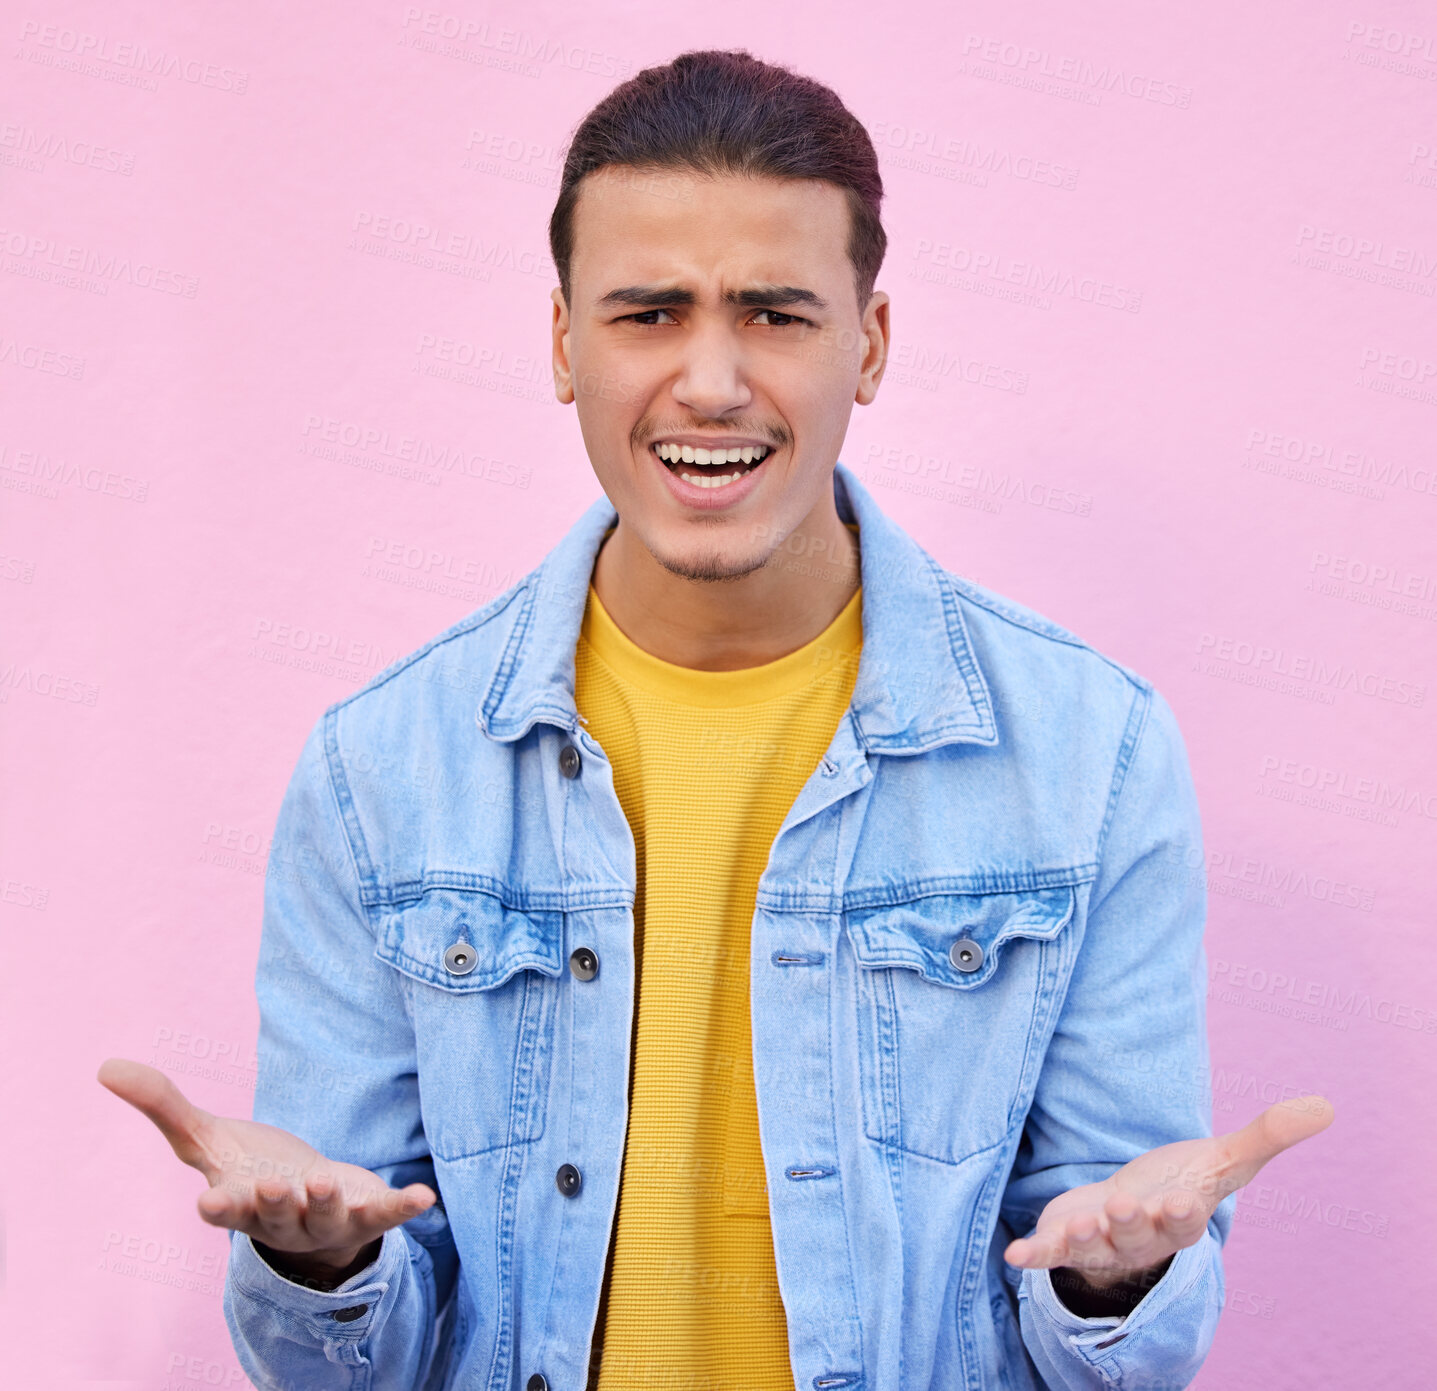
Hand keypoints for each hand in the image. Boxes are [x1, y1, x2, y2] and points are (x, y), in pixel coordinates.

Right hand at [97, 1058, 436, 1278]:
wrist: (307, 1206)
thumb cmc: (250, 1171)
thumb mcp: (205, 1138)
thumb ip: (161, 1104)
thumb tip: (105, 1065)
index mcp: (242, 1200)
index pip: (225, 1208)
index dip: (220, 1206)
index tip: (209, 1202)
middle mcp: (283, 1217)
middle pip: (278, 1213)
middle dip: (277, 1200)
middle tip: (275, 1184)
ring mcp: (327, 1220)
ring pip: (327, 1216)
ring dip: (328, 1201)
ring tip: (325, 1180)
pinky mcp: (367, 1213)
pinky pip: (388, 1215)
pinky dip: (404, 1207)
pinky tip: (425, 1197)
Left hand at [1004, 1093, 1334, 1290]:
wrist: (1135, 1212)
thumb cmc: (1182, 1185)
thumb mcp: (1223, 1159)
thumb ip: (1267, 1135)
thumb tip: (1325, 1104)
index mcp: (1178, 1217)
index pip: (1184, 1221)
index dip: (1181, 1213)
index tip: (1180, 1201)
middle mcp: (1141, 1237)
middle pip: (1136, 1235)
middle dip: (1130, 1223)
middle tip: (1123, 1207)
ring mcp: (1102, 1241)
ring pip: (1094, 1245)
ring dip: (1085, 1237)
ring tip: (1079, 1222)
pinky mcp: (1066, 1238)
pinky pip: (1049, 1250)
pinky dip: (1034, 1254)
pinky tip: (1014, 1255)